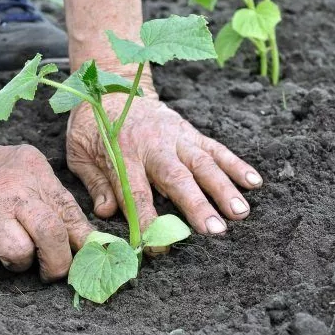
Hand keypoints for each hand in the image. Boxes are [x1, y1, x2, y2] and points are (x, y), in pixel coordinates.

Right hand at [0, 132, 91, 280]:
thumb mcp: (25, 170)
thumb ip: (53, 199)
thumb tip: (87, 240)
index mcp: (34, 172)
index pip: (70, 212)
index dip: (83, 242)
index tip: (85, 258)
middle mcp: (11, 190)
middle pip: (51, 235)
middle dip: (57, 263)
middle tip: (51, 270)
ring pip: (19, 255)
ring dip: (17, 264)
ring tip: (6, 250)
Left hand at [66, 92, 262, 235]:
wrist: (111, 86)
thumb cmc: (93, 126)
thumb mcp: (80, 153)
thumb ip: (95, 183)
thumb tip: (106, 213)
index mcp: (122, 154)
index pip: (136, 193)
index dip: (147, 221)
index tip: (157, 247)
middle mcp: (153, 145)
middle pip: (177, 178)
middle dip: (197, 205)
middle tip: (215, 231)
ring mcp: (175, 137)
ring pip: (203, 163)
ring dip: (223, 188)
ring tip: (241, 213)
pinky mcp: (190, 131)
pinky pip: (216, 148)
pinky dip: (236, 164)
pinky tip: (254, 182)